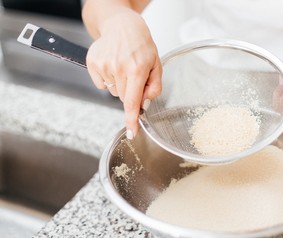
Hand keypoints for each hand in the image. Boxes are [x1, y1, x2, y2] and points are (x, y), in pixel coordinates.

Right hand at [86, 9, 161, 138]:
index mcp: (137, 69)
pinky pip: (101, 85)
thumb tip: (145, 104)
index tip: (131, 133)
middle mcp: (119, 68)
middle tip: (133, 75)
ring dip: (119, 85)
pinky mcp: (92, 63)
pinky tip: (112, 66)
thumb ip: (154, 86)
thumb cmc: (141, 45)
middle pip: (123, 98)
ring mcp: (104, 65)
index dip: (131, 119)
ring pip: (113, 92)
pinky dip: (108, 80)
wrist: (122, 26)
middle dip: (130, 92)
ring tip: (123, 66)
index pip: (132, 101)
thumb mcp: (156, 64)